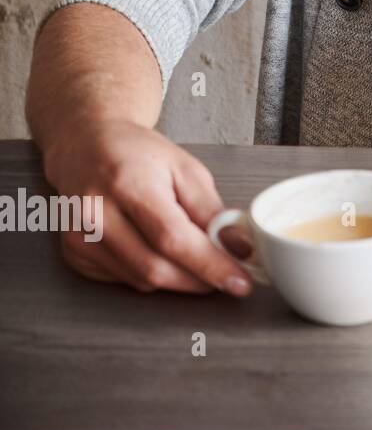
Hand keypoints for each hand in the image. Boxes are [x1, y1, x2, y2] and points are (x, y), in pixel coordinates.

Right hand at [40, 119, 252, 295]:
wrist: (86, 147)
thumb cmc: (138, 154)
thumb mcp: (186, 169)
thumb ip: (211, 210)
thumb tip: (238, 248)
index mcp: (129, 184)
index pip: (174, 239)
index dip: (210, 265)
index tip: (240, 282)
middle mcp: (96, 214)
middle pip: (155, 268)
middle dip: (199, 280)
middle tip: (227, 276)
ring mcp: (79, 237)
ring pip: (141, 280)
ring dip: (178, 278)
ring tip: (196, 258)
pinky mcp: (74, 254)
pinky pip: (124, 280)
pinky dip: (151, 274)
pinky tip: (160, 252)